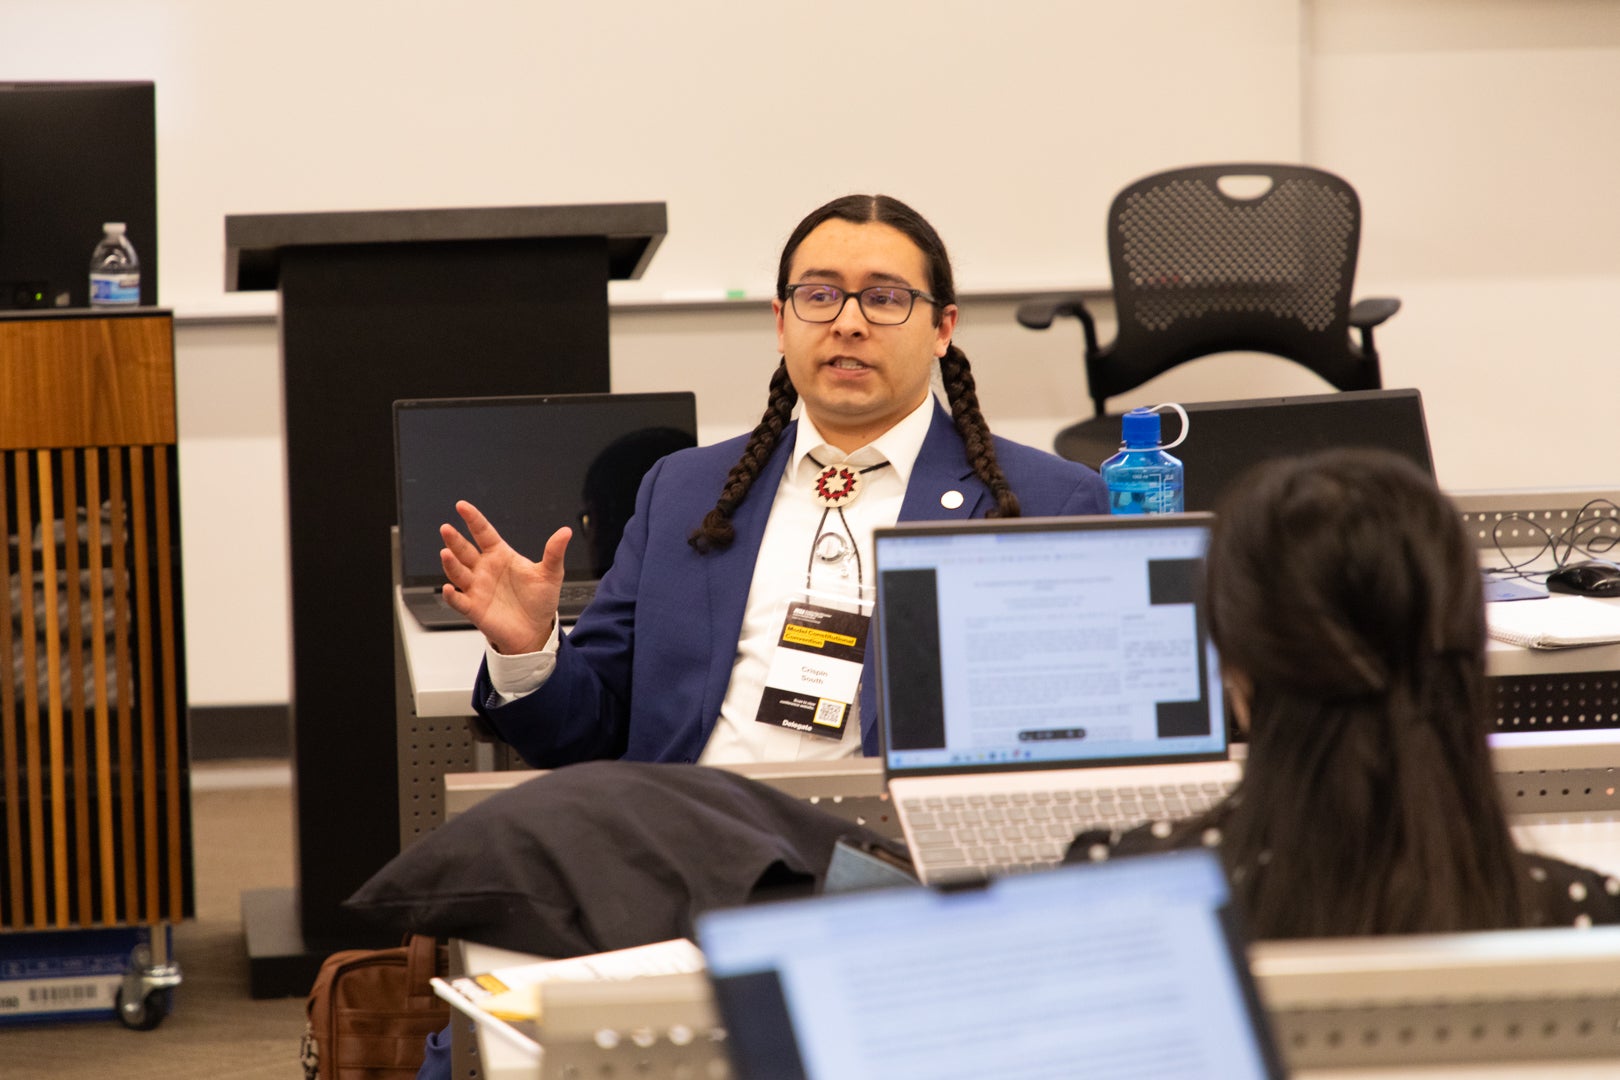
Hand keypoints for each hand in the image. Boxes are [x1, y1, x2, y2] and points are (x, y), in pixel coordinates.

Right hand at [439, 500, 570, 654]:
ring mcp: (477, 588)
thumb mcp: (550, 574)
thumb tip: (566, 532)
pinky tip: (448, 588)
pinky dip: (452, 595)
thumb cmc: (540, 600)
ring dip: (451, 564)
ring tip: (446, 553)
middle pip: (465, 550)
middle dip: (454, 540)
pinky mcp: (474, 608)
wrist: (536, 631)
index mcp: (500, 555)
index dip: (473, 519)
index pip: (483, 533)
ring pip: (458, 572)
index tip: (462, 506)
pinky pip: (459, 600)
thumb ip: (554, 552)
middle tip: (447, 529)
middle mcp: (485, 569)